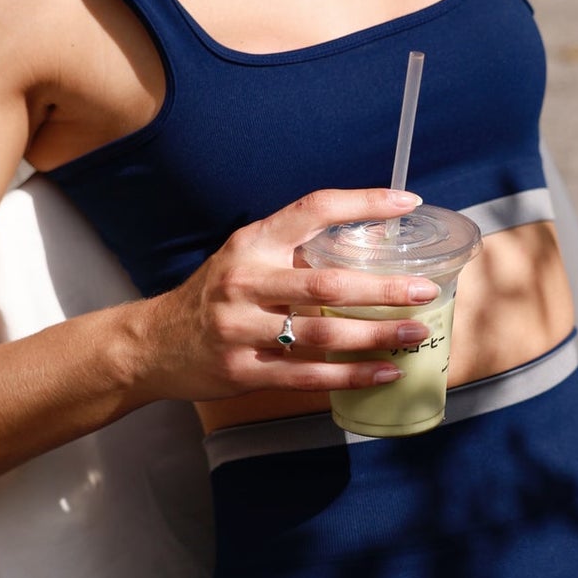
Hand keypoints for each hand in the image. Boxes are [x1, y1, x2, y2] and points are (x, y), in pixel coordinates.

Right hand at [140, 189, 440, 401]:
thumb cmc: (215, 295)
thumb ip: (297, 250)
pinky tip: (384, 372)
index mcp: (252, 243)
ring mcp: (241, 329)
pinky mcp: (242, 370)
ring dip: (375, 335)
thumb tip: (373, 239)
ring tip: (414, 334)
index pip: (313, 209)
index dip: (363, 203)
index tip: (407, 203)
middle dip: (383, 287)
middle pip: (326, 282)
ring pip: (322, 332)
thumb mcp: (246, 257)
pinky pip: (308, 375)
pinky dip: (351, 375)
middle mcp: (245, 281)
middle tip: (424, 291)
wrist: (153, 344)